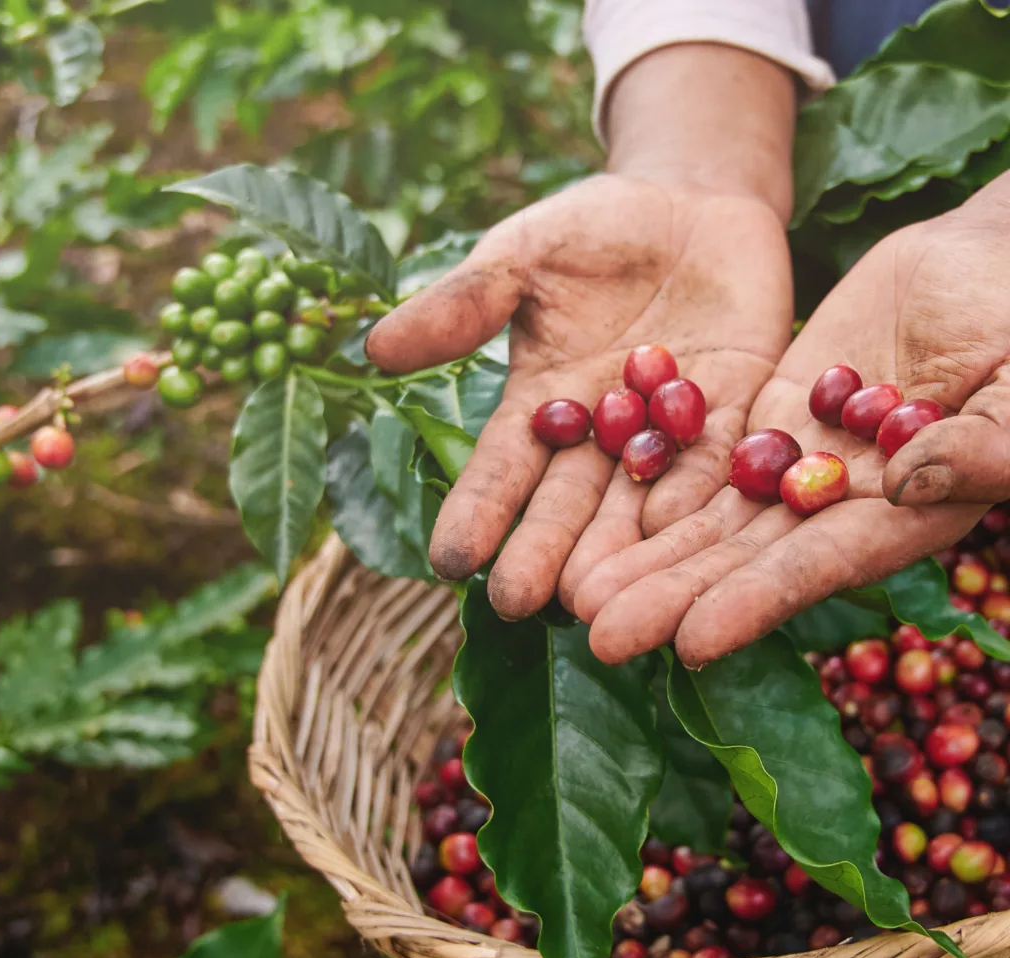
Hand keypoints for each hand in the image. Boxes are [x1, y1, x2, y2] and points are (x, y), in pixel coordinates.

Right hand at [366, 173, 792, 617]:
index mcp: (541, 405)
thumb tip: (373, 348)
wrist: (691, 203)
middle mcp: (600, 436)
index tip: (449, 559)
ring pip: (640, 503)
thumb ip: (463, 304)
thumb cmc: (593, 228)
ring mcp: (668, 433)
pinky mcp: (736, 416)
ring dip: (621, 553)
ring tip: (600, 601)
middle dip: (544, 551)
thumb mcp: (521, 255)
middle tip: (520, 602)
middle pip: (569, 503)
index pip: (502, 468)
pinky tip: (682, 539)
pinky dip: (701, 499)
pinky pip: (719, 463)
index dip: (477, 511)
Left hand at [572, 179, 1009, 665]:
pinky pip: (709, 444)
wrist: (993, 269)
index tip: (686, 643)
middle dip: (670, 593)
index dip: (752, 605)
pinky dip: (661, 470)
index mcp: (902, 517)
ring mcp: (799, 457)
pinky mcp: (771, 410)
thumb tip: (908, 481)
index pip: (815, 570)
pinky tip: (604, 499)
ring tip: (576, 586)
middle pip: (741, 556)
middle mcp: (837, 503)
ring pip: (711, 511)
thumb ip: (985, 444)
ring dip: (645, 548)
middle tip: (593, 629)